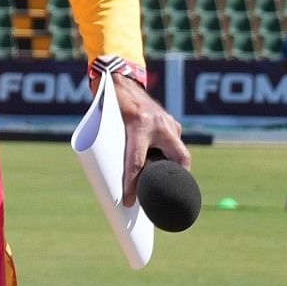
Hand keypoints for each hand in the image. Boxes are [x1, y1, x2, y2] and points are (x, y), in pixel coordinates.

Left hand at [114, 70, 189, 207]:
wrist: (122, 83)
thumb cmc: (112, 107)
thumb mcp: (108, 127)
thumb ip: (113, 151)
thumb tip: (116, 182)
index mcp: (139, 125)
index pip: (137, 161)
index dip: (132, 184)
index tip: (129, 202)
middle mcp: (160, 124)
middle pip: (178, 160)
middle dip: (175, 177)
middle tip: (162, 194)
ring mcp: (170, 123)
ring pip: (177, 154)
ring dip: (168, 167)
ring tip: (156, 178)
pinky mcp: (173, 125)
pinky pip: (174, 147)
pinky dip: (167, 158)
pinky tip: (159, 165)